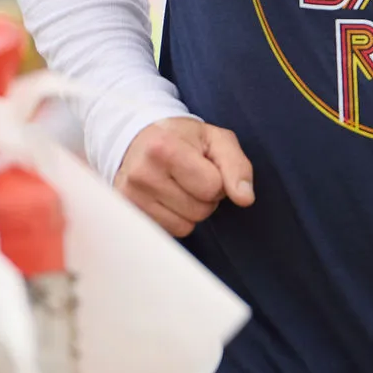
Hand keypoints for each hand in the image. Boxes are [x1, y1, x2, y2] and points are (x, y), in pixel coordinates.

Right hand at [114, 117, 254, 237]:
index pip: (212, 187)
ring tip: (178, 186)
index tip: (204, 166)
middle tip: (191, 177)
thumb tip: (245, 199)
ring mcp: (130, 197)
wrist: (140, 140)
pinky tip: (166, 199)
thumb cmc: (184, 139)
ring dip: (190, 211)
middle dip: (205, 197)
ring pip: (185, 226)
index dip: (217, 179)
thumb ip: (237, 166)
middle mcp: (141, 174)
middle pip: (200, 210)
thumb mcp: (217, 140)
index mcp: (164, 148)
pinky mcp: (128, 215)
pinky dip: (175, 220)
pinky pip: (169, 233)